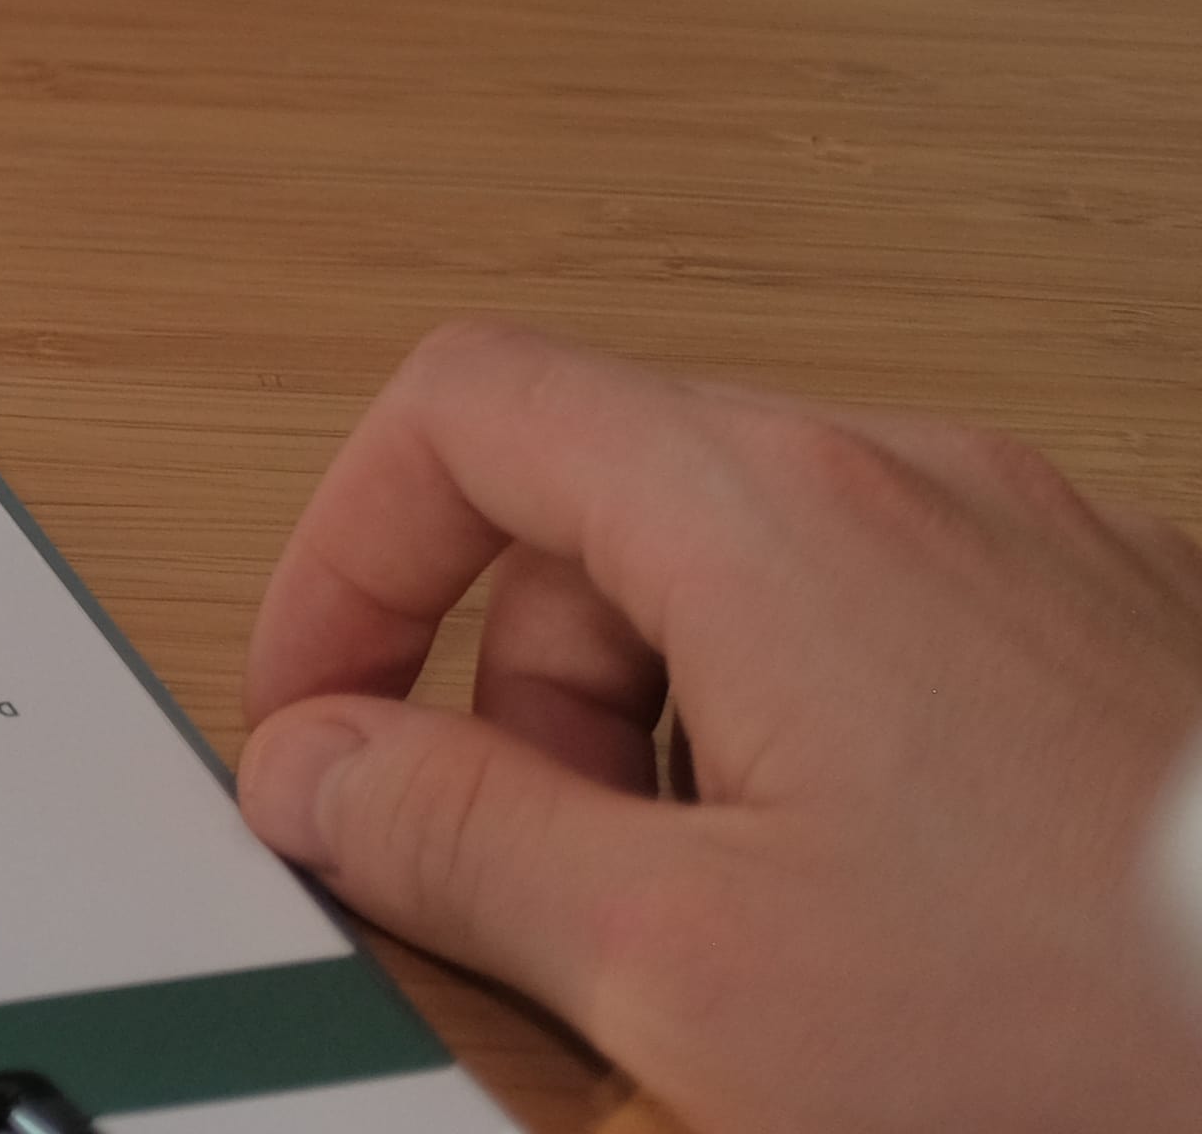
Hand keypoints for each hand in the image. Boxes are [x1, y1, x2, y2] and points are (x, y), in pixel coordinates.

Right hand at [237, 324, 1201, 1132]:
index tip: (324, 714)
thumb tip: (319, 770)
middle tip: (552, 883)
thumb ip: (455, 841)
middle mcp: (913, 481)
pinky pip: (906, 640)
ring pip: (762, 581)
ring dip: (684, 740)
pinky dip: (833, 755)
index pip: (462, 409)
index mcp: (772, 509)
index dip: (343, 555)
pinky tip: (899, 933)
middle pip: (610, 501)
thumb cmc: (1092, 1030)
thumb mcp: (690, 970)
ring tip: (744, 941)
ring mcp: (1048, 550)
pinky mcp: (1141, 644)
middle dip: (529, 694)